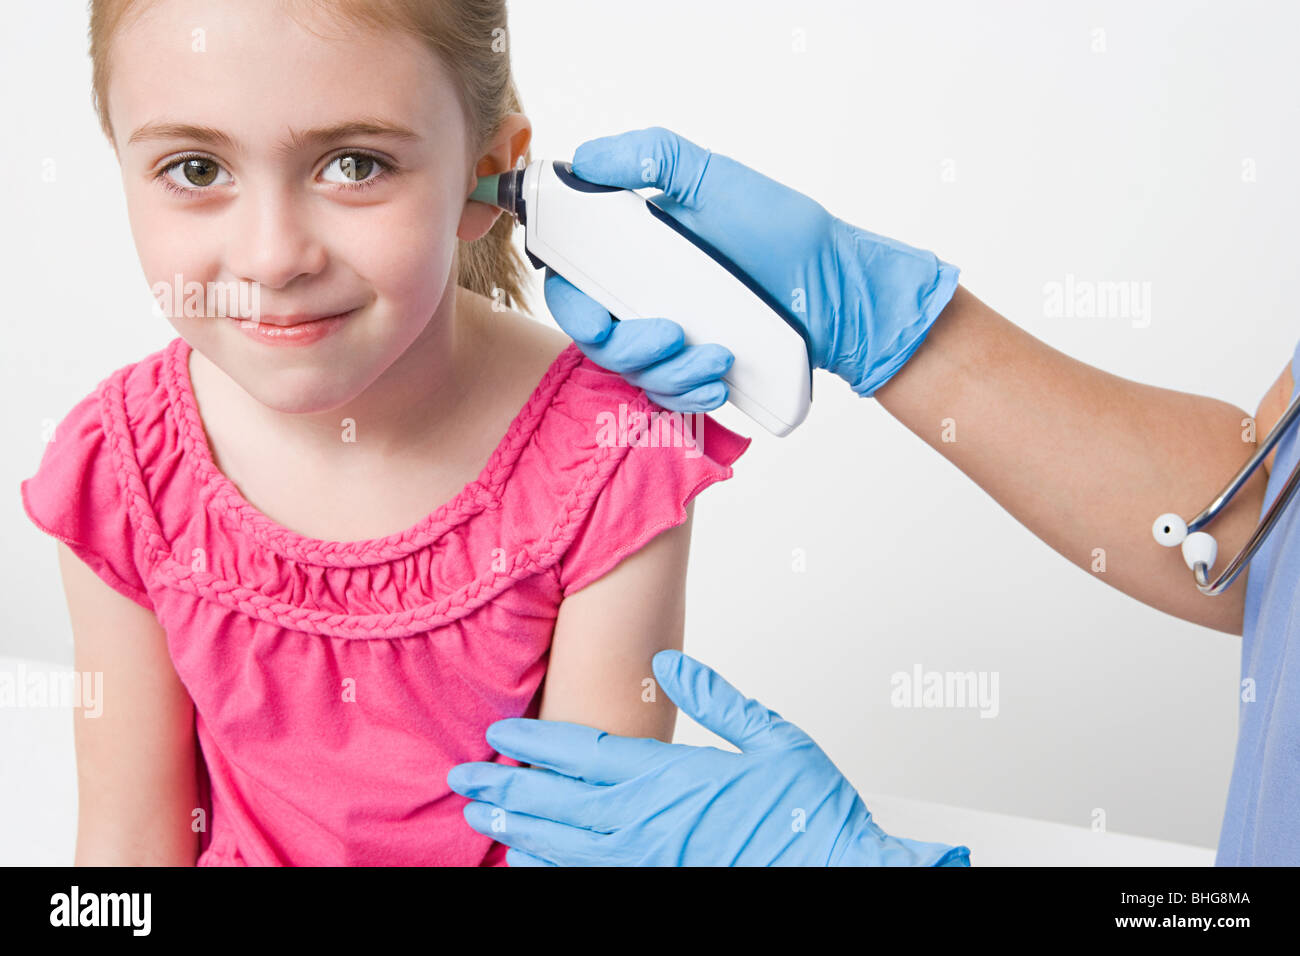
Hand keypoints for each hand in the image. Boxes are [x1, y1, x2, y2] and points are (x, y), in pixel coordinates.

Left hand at [447, 649, 970, 866]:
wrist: (842, 874)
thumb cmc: (813, 814)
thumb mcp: (772, 739)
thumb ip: (717, 697)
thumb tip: (669, 662)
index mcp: (672, 778)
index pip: (583, 753)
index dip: (535, 743)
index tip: (499, 734)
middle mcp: (649, 823)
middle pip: (558, 802)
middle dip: (505, 788)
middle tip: (462, 780)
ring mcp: (649, 863)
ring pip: (564, 847)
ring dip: (518, 831)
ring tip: (481, 821)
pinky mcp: (658, 888)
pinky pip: (589, 880)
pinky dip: (554, 870)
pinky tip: (531, 865)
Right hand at [545, 126, 959, 408]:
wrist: (838, 291)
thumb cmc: (783, 232)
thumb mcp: (717, 180)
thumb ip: (654, 156)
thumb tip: (586, 159)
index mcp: (634, 253)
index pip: (574, 283)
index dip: (573, 305)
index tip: (598, 317)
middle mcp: (643, 297)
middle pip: (597, 339)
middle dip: (628, 348)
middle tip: (672, 335)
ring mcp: (669, 338)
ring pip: (635, 374)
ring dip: (670, 373)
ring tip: (718, 356)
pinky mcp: (695, 371)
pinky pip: (670, 399)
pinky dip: (690, 395)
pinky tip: (718, 381)